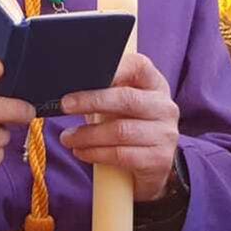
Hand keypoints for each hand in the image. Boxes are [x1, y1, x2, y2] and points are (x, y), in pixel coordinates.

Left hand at [58, 54, 180, 200]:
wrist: (153, 164)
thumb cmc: (129, 125)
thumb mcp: (119, 104)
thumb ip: (103, 91)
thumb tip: (68, 89)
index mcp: (155, 84)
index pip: (137, 66)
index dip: (112, 69)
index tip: (82, 77)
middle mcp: (164, 107)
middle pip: (126, 99)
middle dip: (91, 102)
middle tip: (64, 106)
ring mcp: (165, 134)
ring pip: (120, 131)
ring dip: (87, 135)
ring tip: (68, 138)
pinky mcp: (159, 159)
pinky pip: (121, 155)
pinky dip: (96, 153)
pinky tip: (81, 152)